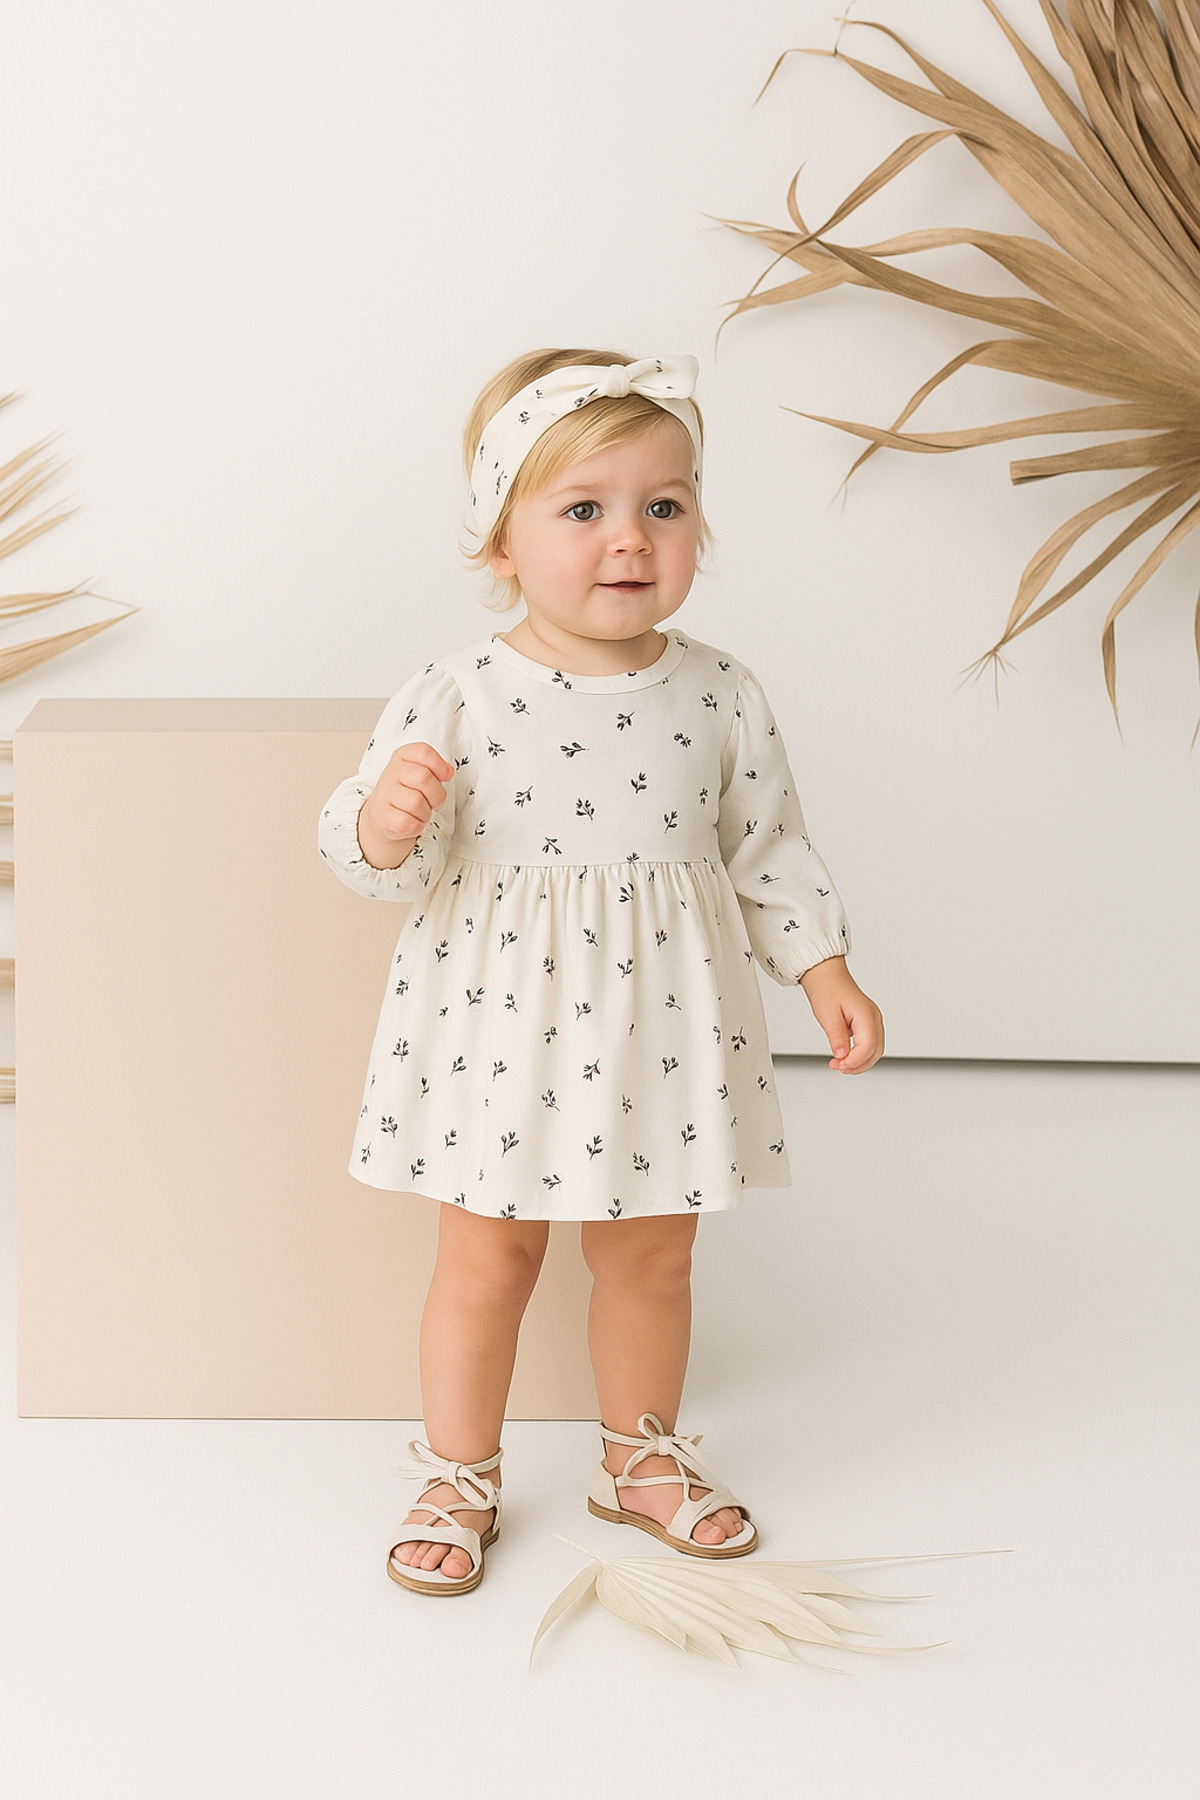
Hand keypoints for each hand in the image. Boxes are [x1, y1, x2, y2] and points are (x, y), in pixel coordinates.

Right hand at [360, 742, 454, 846]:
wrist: (384, 813)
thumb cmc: (408, 791)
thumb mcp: (421, 772)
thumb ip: (436, 768)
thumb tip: (448, 771)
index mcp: (402, 756)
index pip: (423, 752)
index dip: (440, 765)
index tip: (446, 776)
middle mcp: (391, 772)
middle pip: (423, 778)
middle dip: (437, 794)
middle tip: (434, 801)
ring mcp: (385, 793)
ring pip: (416, 802)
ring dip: (425, 813)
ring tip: (421, 813)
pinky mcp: (382, 815)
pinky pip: (406, 822)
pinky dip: (417, 826)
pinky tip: (414, 823)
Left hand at [797, 956, 883, 1073]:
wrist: (827, 977)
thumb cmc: (827, 990)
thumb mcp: (827, 1015)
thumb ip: (837, 1037)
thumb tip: (841, 1055)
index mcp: (866, 1015)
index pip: (868, 1046)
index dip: (854, 1061)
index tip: (839, 1065)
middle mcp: (874, 1018)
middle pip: (875, 1051)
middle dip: (858, 1065)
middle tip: (838, 1067)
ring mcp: (873, 1020)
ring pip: (875, 1050)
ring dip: (860, 1062)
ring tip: (840, 1065)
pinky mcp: (868, 1023)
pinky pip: (870, 1044)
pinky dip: (860, 1055)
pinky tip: (847, 1058)